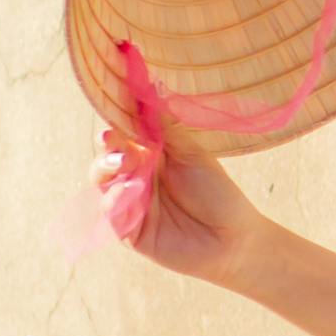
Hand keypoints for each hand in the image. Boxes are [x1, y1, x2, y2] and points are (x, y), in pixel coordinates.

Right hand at [95, 120, 263, 281]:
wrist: (234, 240)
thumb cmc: (217, 195)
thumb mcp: (193, 157)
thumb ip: (168, 131)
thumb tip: (148, 95)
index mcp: (150, 155)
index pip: (125, 134)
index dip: (118, 123)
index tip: (115, 110)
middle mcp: (135, 177)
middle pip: (107, 156)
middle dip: (108, 146)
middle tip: (112, 138)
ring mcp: (129, 203)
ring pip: (102, 181)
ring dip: (107, 168)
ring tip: (123, 162)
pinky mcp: (127, 230)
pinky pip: (111, 212)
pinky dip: (115, 199)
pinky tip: (127, 191)